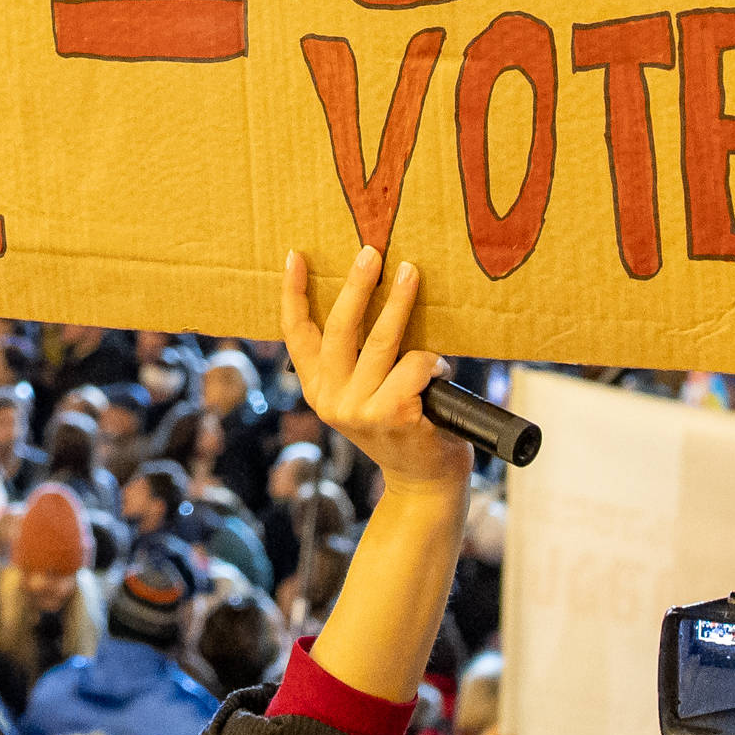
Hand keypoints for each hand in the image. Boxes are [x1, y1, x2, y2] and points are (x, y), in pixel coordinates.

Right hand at [280, 246, 465, 496]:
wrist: (423, 482)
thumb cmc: (400, 425)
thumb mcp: (363, 394)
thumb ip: (356, 359)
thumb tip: (372, 292)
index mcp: (318, 389)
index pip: (296, 335)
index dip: (293, 293)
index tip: (296, 256)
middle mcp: (331, 400)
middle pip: (339, 328)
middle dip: (356, 285)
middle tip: (372, 251)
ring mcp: (360, 410)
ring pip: (382, 341)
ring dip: (401, 302)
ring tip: (412, 274)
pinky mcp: (393, 415)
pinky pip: (416, 365)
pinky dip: (433, 362)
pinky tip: (441, 373)